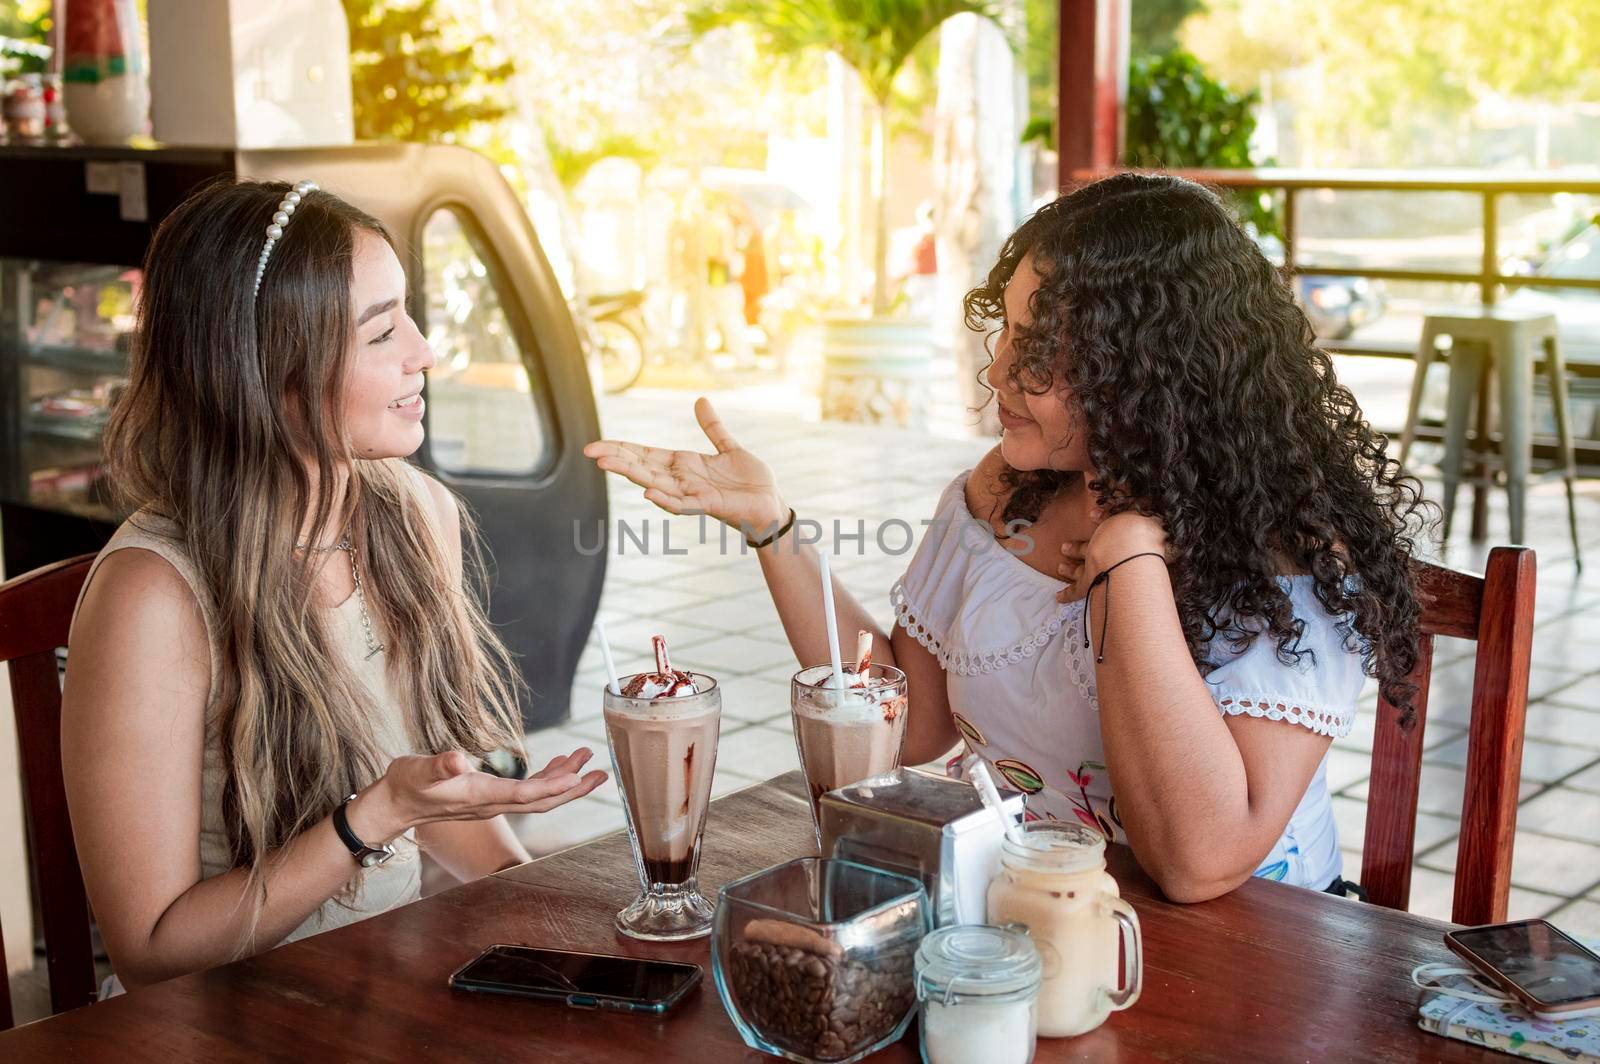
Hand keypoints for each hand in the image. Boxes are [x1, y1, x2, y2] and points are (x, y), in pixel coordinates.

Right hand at [350, 748, 606, 841]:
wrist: (395, 803)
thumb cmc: (407, 784)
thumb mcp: (418, 771)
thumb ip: (438, 766)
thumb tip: (456, 761)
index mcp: (481, 796)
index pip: (525, 794)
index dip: (552, 786)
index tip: (578, 776)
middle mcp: (493, 803)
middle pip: (542, 800)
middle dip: (574, 788)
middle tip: (602, 772)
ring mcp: (494, 802)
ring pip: (538, 796)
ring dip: (565, 780)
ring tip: (587, 759)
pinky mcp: (490, 796)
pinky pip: (528, 791)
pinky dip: (547, 779)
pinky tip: (559, 765)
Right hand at [582, 397, 785, 531]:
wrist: (771, 503)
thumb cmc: (750, 481)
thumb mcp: (728, 447)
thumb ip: (712, 427)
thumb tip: (700, 401)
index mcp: (683, 464)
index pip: (645, 454)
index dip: (621, 449)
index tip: (595, 446)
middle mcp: (682, 480)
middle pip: (642, 467)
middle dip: (617, 459)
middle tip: (590, 452)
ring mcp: (693, 493)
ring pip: (655, 484)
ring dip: (632, 475)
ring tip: (607, 465)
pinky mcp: (709, 505)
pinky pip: (683, 504)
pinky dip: (666, 499)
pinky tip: (649, 492)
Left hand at [1057, 511, 1167, 603]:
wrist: (1132, 549)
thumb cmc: (1147, 536)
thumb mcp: (1156, 524)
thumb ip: (1155, 523)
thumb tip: (1162, 524)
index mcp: (1118, 529)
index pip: (1108, 521)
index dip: (1101, 517)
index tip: (1092, 514)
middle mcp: (1102, 545)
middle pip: (1088, 546)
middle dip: (1077, 548)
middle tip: (1064, 548)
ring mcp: (1093, 563)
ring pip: (1079, 567)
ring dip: (1070, 569)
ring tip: (1060, 568)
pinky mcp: (1089, 580)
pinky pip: (1076, 590)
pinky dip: (1067, 594)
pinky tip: (1059, 597)